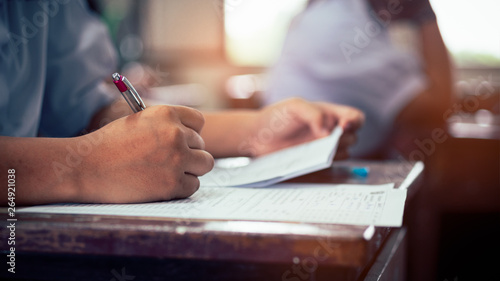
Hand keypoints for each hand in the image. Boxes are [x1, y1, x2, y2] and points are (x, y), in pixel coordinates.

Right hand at [78, 105, 213, 202]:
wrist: (85, 168)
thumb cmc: (109, 145)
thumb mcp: (139, 122)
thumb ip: (165, 126)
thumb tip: (190, 136)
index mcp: (167, 114)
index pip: (199, 122)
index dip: (191, 133)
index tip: (181, 142)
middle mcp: (175, 134)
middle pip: (202, 146)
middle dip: (188, 154)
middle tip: (165, 162)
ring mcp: (176, 159)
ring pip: (205, 165)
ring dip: (190, 170)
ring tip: (167, 173)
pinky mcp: (173, 184)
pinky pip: (193, 186)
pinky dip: (181, 188)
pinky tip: (161, 185)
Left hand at [246, 98, 363, 158]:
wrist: (258, 137)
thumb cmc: (277, 117)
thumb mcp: (294, 106)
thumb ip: (313, 114)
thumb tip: (326, 133)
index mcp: (329, 114)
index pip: (355, 117)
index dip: (355, 122)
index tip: (343, 127)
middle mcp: (330, 131)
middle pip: (353, 137)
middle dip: (343, 138)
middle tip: (324, 139)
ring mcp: (324, 147)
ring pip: (345, 152)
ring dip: (335, 151)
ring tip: (315, 149)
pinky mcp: (316, 161)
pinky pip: (330, 165)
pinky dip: (326, 162)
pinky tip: (312, 159)